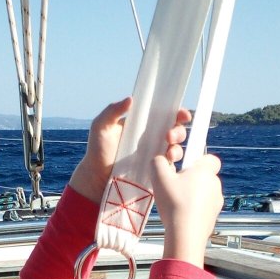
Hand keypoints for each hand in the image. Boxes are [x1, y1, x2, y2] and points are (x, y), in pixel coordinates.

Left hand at [68, 98, 191, 203]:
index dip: (176, 112)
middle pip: (175, 130)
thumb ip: (112, 111)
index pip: (163, 115)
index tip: (182, 114)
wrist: (97, 179)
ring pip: (176, 148)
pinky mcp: (156, 171)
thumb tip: (131, 99)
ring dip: (177, 148)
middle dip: (179, 131)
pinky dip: (173, 163)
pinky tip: (166, 162)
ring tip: (169, 153)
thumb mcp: (101, 127)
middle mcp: (152, 139)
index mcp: (142, 125)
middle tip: (169, 136)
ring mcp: (155, 156)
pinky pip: (170, 167)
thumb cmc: (98, 151)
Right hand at [152, 152, 222, 267]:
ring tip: (176, 202)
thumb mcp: (159, 177)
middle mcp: (215, 185)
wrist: (186, 235)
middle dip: (191, 178)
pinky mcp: (213, 217)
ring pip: (204, 192)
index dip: (197, 159)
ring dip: (192, 195)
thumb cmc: (175, 205)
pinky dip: (194, 209)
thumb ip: (158, 162)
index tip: (185, 165)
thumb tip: (159, 160)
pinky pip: (204, 208)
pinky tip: (181, 215)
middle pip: (204, 176)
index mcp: (205, 171)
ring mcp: (216, 202)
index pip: (209, 157)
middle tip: (175, 185)